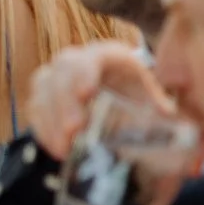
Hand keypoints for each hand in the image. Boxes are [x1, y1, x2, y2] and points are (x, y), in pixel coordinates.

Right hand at [25, 41, 168, 161]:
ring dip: (51, 118)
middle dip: (64, 101)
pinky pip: (35, 107)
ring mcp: (58, 77)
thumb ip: (159, 105)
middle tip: (74, 130)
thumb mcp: (153, 98)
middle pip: (62, 71)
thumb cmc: (141, 97)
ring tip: (64, 147)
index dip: (85, 71)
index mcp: (108, 56)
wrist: (126, 100)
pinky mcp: (46, 97)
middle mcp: (79, 61)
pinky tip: (57, 148)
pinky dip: (43, 128)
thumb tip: (167, 114)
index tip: (86, 93)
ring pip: (43, 87)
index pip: (91, 56)